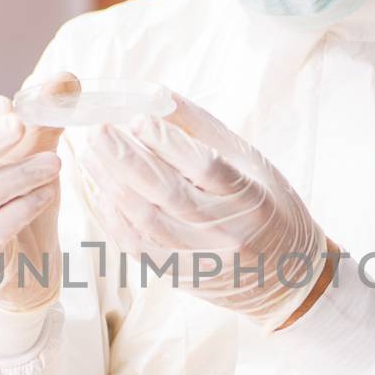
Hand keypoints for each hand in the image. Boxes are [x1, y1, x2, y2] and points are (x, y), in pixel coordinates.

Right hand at [0, 75, 79, 311]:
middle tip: (20, 123)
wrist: (26, 266)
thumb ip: (46, 117)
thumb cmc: (21, 200)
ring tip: (55, 163)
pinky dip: (21, 210)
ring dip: (18, 176)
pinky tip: (47, 195)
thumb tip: (67, 78)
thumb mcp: (35, 153)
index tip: (11, 105)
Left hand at [79, 94, 329, 330]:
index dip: (168, 142)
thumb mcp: (252, 162)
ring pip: (143, 219)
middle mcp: (223, 232)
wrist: (284, 278)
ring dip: (110, 183)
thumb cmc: (269, 208)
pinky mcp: (176, 273)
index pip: (205, 167)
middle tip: (99, 130)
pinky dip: (111, 213)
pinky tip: (98, 187)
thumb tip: (155, 95)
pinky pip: (134, 242)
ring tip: (89, 153)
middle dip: (125, 159)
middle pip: (166, 193)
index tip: (139, 117)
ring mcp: (197, 257)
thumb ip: (202, 129)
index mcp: (249, 199)